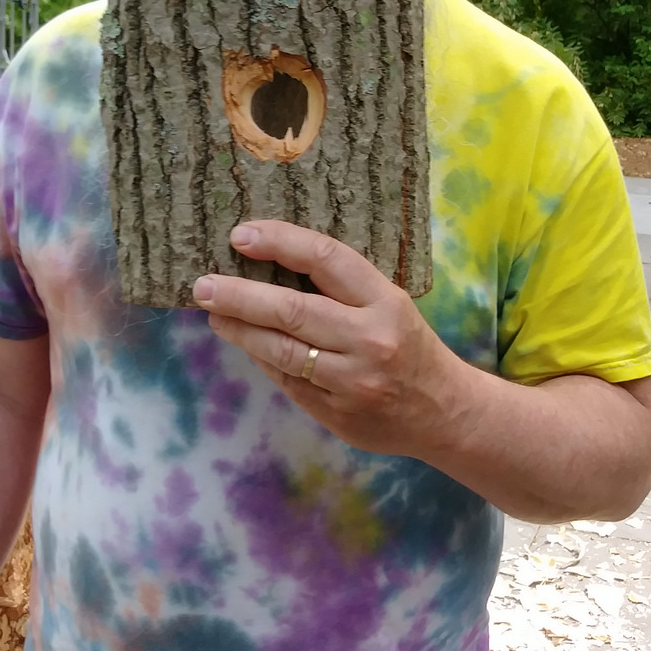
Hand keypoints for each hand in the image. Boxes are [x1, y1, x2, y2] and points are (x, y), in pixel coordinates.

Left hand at [192, 221, 467, 455]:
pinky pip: (288, 381)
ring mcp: (352, 381)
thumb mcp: (390, 305)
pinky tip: (246, 344)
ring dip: (240, 330)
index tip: (241, 235)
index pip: (325, 258)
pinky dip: (263, 359)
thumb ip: (342, 288)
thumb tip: (269, 265)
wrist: (446, 412)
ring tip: (215, 315)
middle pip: (291, 310)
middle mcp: (370, 340)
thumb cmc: (411, 346)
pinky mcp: (338, 414)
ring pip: (282, 350)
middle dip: (239, 295)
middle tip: (203, 285)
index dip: (279, 242)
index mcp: (386, 301)